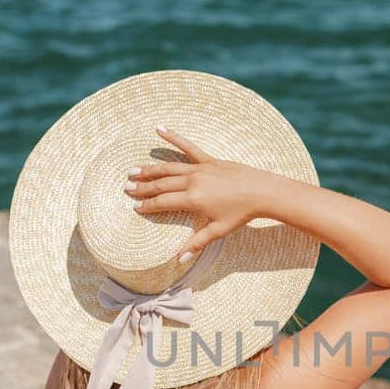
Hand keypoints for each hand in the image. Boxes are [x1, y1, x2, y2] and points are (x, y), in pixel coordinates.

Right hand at [126, 126, 280, 261]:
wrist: (262, 191)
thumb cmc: (241, 213)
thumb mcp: (218, 230)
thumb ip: (197, 243)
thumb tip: (180, 260)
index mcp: (193, 199)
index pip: (163, 202)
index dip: (148, 206)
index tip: (135, 207)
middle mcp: (193, 181)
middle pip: (162, 184)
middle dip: (143, 187)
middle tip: (126, 189)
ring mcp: (200, 168)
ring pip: (169, 168)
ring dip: (150, 169)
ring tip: (133, 170)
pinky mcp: (209, 160)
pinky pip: (188, 147)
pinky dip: (173, 137)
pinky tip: (159, 128)